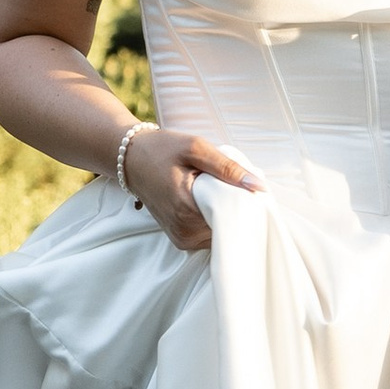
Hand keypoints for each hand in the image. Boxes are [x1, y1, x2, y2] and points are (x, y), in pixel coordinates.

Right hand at [119, 123, 262, 251]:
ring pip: (220, 233)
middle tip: (229, 185)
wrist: (130, 159)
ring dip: (225, 215)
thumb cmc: (161, 150)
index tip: (245, 188)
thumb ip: (227, 168)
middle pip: (228, 227)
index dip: (244, 203)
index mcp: (186, 209)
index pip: (232, 217)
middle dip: (235, 209)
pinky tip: (208, 202)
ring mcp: (181, 239)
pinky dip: (214, 220)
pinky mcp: (181, 240)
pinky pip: (209, 235)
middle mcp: (183, 231)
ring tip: (215, 192)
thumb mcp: (195, 148)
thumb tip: (259, 186)